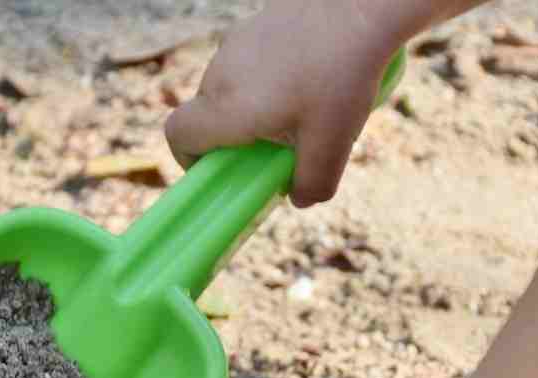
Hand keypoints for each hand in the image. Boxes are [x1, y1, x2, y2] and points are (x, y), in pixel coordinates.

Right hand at [165, 0, 397, 206]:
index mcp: (227, 107)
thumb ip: (313, 182)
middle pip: (206, 114)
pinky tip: (310, 78)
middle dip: (232, 138)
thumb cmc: (342, 74)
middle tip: (275, 147)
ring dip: (252, 107)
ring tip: (300, 110)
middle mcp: (221, 73)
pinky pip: (249, 64)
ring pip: (229, 87)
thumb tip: (300, 198)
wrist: (360, 3)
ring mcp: (235, 44)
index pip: (177, 134)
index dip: (189, 158)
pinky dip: (266, 80)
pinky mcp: (255, 25)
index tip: (220, 168)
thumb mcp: (333, 143)